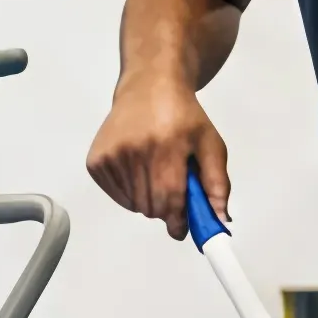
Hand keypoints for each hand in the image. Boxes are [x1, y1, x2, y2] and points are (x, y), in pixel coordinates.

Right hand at [85, 73, 228, 234]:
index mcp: (167, 146)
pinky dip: (130, 193)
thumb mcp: (210, 143)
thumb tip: (221, 221)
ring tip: (155, 172)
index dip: (178, 221)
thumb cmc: (183, 117)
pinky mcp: (96, 160)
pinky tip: (138, 169)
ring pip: (134, 205)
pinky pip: (118, 196)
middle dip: (165, 208)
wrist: (148, 86)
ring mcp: (112, 156)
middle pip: (151, 206)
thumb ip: (217, 183)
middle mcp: (135, 150)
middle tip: (172, 189)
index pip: (170, 200)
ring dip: (148, 200)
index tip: (182, 230)